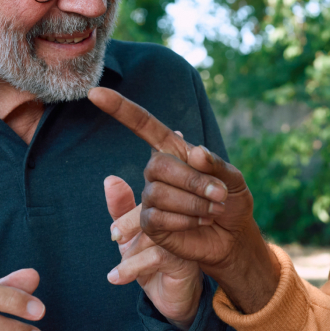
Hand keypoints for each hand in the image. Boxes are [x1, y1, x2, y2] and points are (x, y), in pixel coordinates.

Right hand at [87, 87, 279, 313]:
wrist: (233, 237)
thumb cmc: (232, 202)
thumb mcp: (234, 180)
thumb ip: (217, 165)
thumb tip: (195, 151)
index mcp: (173, 150)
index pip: (142, 124)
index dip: (120, 109)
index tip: (95, 93)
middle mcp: (157, 171)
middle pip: (158, 165)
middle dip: (193, 181)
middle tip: (220, 195)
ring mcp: (151, 197)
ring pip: (158, 193)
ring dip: (193, 204)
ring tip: (213, 210)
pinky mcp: (151, 224)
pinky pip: (156, 218)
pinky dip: (184, 221)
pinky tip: (199, 223)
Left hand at [104, 175, 201, 329]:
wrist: (171, 297)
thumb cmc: (150, 261)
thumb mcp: (130, 236)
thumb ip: (121, 209)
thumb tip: (110, 179)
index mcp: (167, 210)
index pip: (148, 199)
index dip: (128, 215)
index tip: (115, 234)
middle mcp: (178, 220)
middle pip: (151, 211)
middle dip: (129, 225)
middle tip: (116, 240)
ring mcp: (184, 239)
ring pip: (153, 232)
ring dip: (131, 251)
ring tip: (116, 270)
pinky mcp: (185, 260)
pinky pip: (155, 255)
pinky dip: (131, 267)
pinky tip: (115, 277)